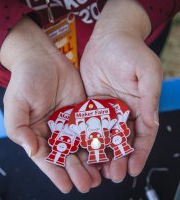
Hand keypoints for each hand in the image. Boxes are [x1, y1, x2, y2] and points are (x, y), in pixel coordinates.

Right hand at [0, 17, 100, 192]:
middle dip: (77, 170)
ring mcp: (71, 121)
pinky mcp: (83, 112)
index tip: (67, 186)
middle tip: (88, 183)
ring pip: (81, 145)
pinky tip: (106, 151)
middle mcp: (55, 130)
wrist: (43, 58)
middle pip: (67, 155)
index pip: (47, 157)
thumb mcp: (16, 103)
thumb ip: (18, 128)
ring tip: (99, 174)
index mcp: (37, 132)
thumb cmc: (26, 78)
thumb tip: (31, 150)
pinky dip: (98, 140)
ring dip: (90, 161)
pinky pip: (91, 128)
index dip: (56, 173)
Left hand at [80, 0, 162, 181]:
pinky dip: (88, 137)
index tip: (133, 169)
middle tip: (114, 174)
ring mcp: (106, 108)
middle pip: (123, 139)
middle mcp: (123, 110)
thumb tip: (152, 124)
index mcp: (140, 105)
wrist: (108, 38)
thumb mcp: (147, 72)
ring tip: (98, 168)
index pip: (142, 135)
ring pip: (106, 135)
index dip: (139, 153)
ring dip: (103, 152)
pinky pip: (90, 123)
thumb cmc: (130, 51)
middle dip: (119, 157)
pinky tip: (83, 148)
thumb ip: (150, 98)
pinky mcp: (91, 103)